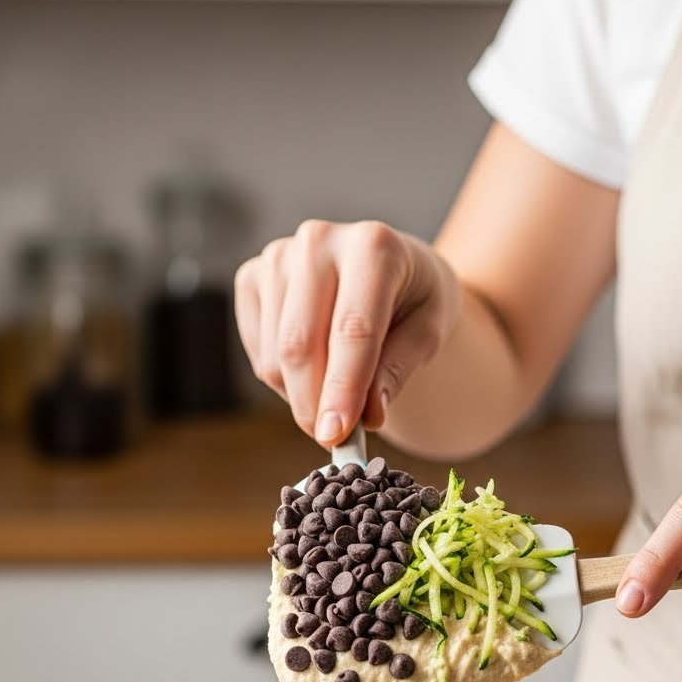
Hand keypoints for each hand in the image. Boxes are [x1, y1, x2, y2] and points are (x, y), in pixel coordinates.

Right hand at [235, 219, 459, 445]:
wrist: (390, 268)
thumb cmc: (415, 300)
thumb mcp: (430, 332)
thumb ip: (399, 370)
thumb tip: (369, 414)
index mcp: (373, 246)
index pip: (352, 329)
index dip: (342, 389)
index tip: (336, 435)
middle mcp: (318, 241)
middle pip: (301, 345)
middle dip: (314, 405)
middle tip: (333, 439)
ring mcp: (278, 256)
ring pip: (275, 356)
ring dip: (302, 394)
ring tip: (336, 391)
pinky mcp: (252, 276)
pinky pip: (259, 351)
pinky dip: (283, 378)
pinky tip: (312, 368)